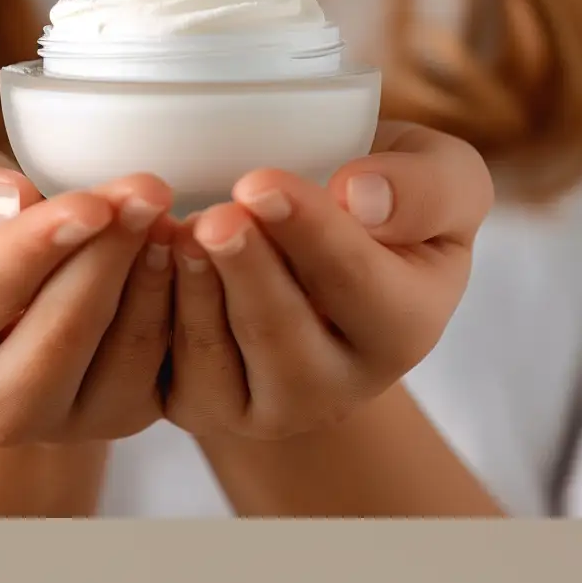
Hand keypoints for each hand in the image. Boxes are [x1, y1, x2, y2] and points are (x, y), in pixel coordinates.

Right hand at [0, 131, 175, 445]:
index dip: (37, 249)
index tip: (92, 202)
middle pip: (56, 340)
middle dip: (105, 261)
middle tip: (147, 189)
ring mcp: (51, 420)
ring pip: (117, 360)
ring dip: (151, 280)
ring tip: (163, 210)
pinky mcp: (113, 414)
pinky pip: (160, 370)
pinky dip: (178, 305)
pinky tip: (179, 244)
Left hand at [165, 123, 492, 442]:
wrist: (314, 251)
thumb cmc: (383, 201)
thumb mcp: (439, 175)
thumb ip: (425, 188)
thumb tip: (360, 198)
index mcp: (404, 329)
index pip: (355, 284)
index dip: (307, 233)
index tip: (260, 182)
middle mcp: (337, 388)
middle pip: (280, 334)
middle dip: (244, 272)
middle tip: (212, 217)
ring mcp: (262, 407)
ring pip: (213, 356)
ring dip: (189, 290)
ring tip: (173, 231)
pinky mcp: (198, 406)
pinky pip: (163, 369)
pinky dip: (149, 309)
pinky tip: (142, 255)